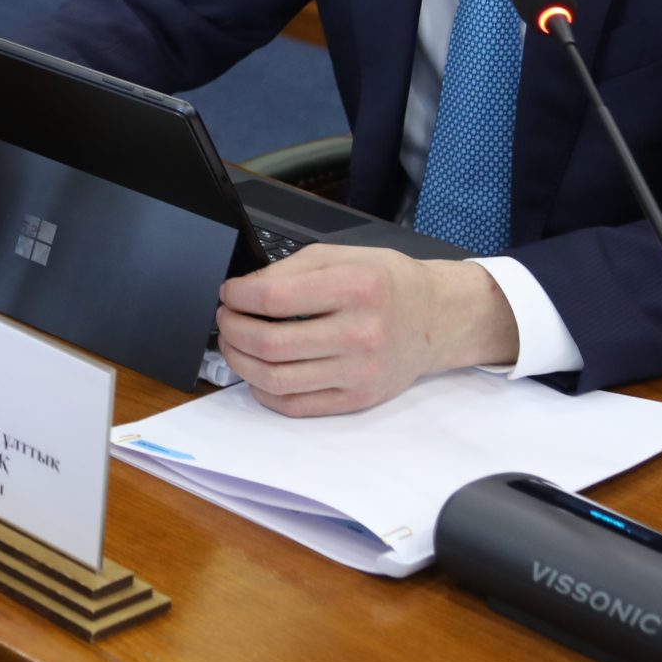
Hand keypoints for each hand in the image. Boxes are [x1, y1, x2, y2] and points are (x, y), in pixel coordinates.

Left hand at [215, 244, 518, 415]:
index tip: (229, 293)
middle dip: (232, 330)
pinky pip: (296, 405)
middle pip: (270, 344)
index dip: (238, 296)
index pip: (274, 299)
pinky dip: (264, 390)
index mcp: (356, 288)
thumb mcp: (342, 256)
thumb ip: (290, 270)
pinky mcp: (357, 399)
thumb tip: (245, 290)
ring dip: (240, 362)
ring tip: (234, 343)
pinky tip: (258, 371)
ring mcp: (359, 372)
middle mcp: (360, 333)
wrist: (436, 318)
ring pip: (276, 379)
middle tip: (225, 318)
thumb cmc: (388, 283)